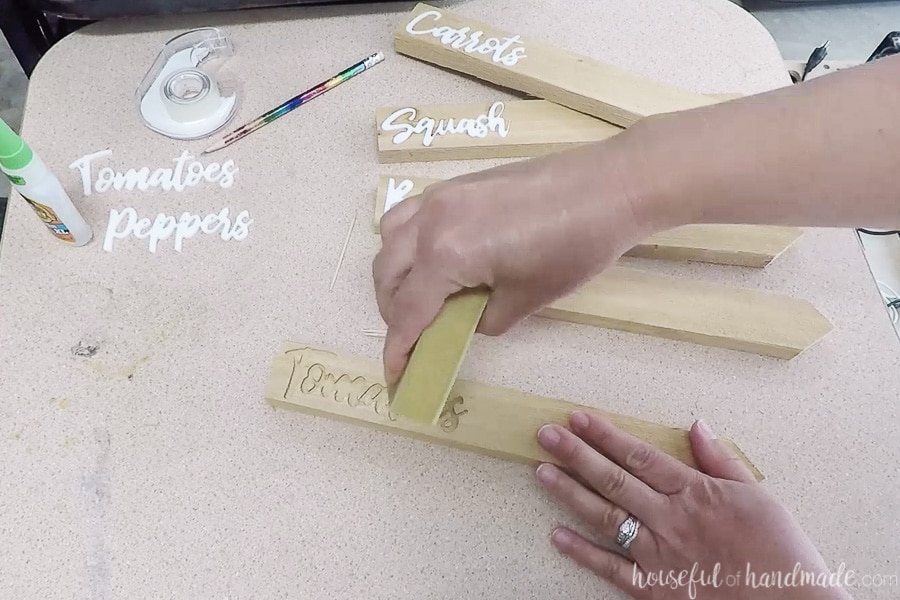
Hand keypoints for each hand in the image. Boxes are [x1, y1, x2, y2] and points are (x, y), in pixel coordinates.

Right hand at [372, 136, 656, 384]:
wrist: (607, 188)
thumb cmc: (573, 247)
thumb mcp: (525, 299)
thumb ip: (481, 319)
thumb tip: (462, 321)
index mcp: (445, 254)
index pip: (406, 311)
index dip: (398, 349)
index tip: (395, 375)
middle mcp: (430, 222)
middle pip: (387, 275)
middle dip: (392, 312)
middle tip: (413, 339)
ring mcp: (439, 197)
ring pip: (390, 239)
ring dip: (394, 275)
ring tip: (416, 298)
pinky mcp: (454, 185)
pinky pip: (409, 215)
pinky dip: (405, 242)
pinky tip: (430, 258)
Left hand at [534, 412, 851, 599]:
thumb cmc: (782, 552)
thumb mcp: (758, 496)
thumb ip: (721, 461)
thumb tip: (697, 425)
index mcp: (695, 493)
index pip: (639, 455)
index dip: (605, 434)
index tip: (577, 417)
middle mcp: (670, 520)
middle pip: (614, 480)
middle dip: (576, 454)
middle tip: (545, 435)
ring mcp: (660, 555)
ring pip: (606, 518)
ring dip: (570, 493)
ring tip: (541, 472)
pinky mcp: (657, 589)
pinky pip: (612, 570)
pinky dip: (583, 553)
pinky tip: (557, 536)